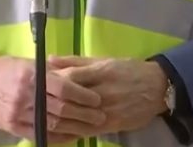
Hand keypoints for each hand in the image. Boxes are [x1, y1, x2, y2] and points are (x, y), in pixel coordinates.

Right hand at [0, 56, 105, 142]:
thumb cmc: (8, 69)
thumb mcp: (29, 63)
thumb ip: (52, 71)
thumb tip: (79, 78)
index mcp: (32, 74)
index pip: (63, 88)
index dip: (83, 95)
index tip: (97, 99)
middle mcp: (26, 94)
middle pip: (61, 109)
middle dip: (84, 114)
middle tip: (100, 116)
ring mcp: (19, 113)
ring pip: (53, 124)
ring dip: (75, 127)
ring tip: (90, 127)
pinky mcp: (13, 126)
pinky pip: (40, 134)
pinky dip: (58, 136)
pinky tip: (71, 135)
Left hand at [49, 56, 168, 134]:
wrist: (158, 87)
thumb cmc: (129, 70)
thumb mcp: (104, 60)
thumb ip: (76, 61)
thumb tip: (50, 59)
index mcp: (100, 71)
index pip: (70, 77)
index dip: (51, 82)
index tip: (38, 84)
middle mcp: (102, 91)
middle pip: (71, 97)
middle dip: (51, 101)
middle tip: (34, 103)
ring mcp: (107, 109)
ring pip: (76, 116)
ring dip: (58, 119)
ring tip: (40, 118)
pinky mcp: (111, 124)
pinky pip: (86, 130)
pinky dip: (71, 132)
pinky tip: (58, 133)